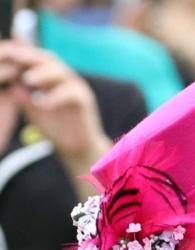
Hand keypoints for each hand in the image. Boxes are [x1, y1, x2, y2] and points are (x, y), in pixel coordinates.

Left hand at [0, 42, 110, 178]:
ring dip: (42, 73)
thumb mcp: (33, 109)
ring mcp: (76, 86)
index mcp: (50, 76)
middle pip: (47, 58)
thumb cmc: (56, 128)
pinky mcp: (85, 99)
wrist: (78, 149)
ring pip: (59, 71)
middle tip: (13, 58)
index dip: (19, 53)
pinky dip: (56, 96)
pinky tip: (43, 103)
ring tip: (27, 79)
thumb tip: (10, 84)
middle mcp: (64, 77)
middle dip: (29, 56)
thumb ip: (22, 95)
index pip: (34, 57)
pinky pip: (71, 93)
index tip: (4, 56)